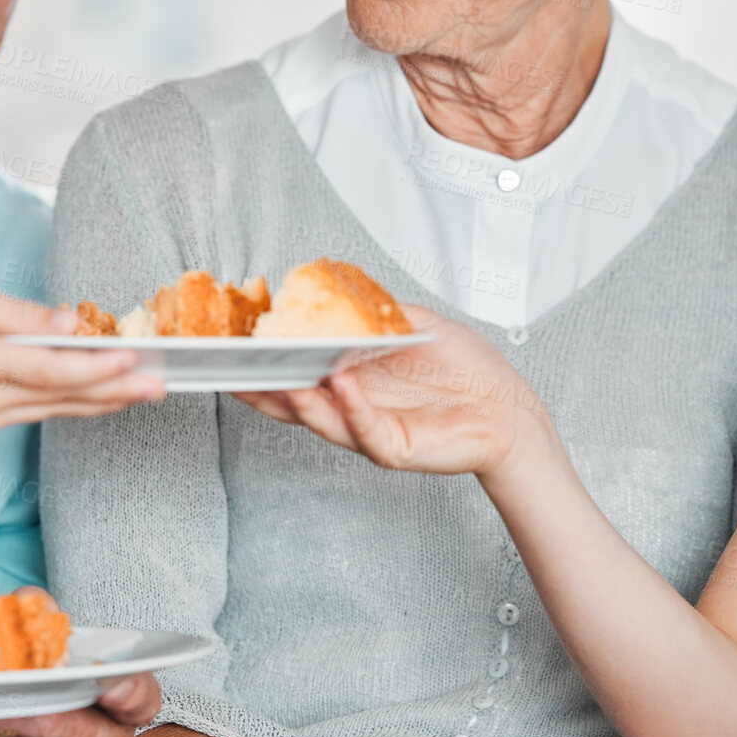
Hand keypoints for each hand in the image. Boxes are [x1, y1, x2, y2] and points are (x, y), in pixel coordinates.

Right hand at [0, 282, 165, 433]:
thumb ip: (19, 314)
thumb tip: (69, 323)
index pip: (53, 371)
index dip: (99, 368)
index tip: (136, 359)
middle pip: (64, 397)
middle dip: (117, 390)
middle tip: (162, 383)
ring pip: (56, 410)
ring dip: (102, 400)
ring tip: (145, 389)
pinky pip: (37, 413)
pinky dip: (72, 402)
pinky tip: (100, 394)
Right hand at [230, 305, 558, 481]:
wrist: (507, 407)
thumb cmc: (462, 369)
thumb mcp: (410, 324)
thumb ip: (371, 311)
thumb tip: (332, 287)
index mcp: (345, 379)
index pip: (291, 372)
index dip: (259, 361)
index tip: (230, 342)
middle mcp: (347, 408)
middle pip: (290, 402)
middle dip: (258, 386)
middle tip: (229, 366)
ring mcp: (367, 431)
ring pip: (320, 420)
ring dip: (297, 398)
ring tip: (280, 374)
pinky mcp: (394, 449)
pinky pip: (365, 430)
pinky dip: (350, 409)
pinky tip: (341, 384)